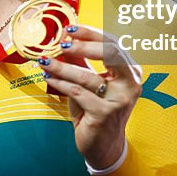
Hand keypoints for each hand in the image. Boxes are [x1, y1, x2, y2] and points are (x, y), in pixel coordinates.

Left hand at [37, 25, 142, 169]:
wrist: (104, 146)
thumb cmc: (97, 111)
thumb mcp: (90, 83)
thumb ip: (81, 61)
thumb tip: (65, 38)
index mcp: (131, 72)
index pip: (114, 44)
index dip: (91, 33)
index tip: (71, 29)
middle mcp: (130, 84)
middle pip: (110, 53)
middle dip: (83, 45)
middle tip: (61, 44)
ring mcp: (119, 100)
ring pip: (87, 75)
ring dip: (62, 67)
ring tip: (45, 62)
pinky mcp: (104, 113)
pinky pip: (77, 92)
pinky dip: (60, 83)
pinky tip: (49, 78)